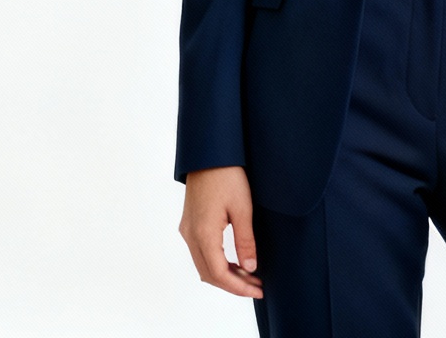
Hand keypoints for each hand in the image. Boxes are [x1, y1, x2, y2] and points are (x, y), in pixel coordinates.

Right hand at [179, 165, 262, 297]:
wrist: (209, 154)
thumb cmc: (227, 176)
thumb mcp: (242, 208)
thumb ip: (245, 240)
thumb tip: (250, 267)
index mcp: (203, 233)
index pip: (218, 273)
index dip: (238, 287)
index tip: (258, 290)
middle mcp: (190, 235)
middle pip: (208, 274)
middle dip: (233, 285)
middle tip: (257, 287)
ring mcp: (187, 230)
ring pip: (204, 265)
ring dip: (225, 275)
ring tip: (251, 277)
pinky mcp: (190, 225)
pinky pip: (201, 253)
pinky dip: (218, 263)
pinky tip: (236, 262)